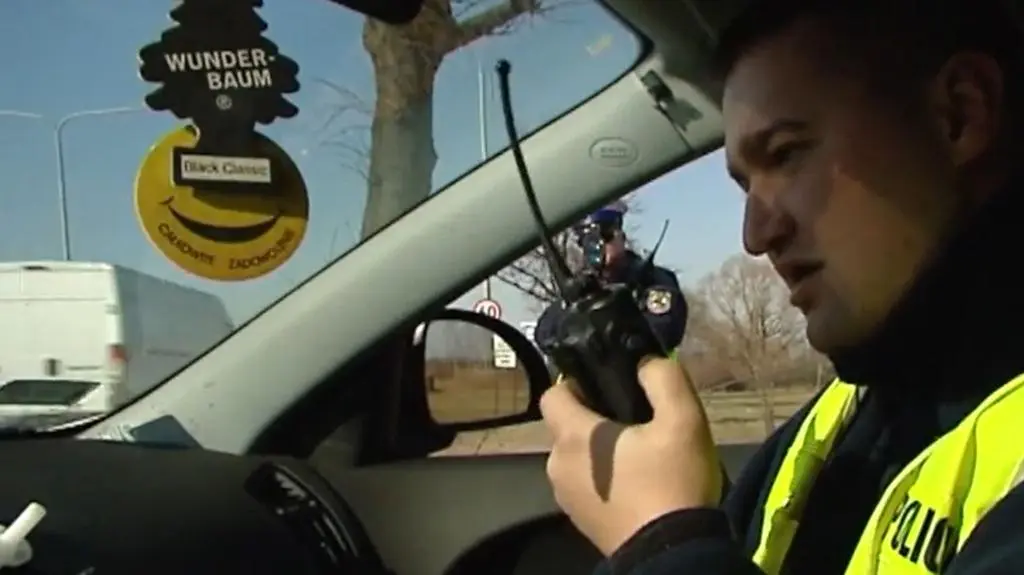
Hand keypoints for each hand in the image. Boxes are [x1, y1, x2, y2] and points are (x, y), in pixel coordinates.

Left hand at [541, 357, 721, 555]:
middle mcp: (557, 465)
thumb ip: (663, 377)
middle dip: (594, 419)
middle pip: (566, 426)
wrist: (674, 555)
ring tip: (639, 456)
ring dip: (599, 452)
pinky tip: (635, 485)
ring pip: (575, 457)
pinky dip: (601, 479)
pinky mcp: (578, 520)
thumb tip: (644, 362)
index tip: (608, 388)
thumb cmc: (673, 482)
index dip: (576, 383)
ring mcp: (565, 497)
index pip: (552, 393)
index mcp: (574, 436)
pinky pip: (583, 484)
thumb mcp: (684, 419)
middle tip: (635, 423)